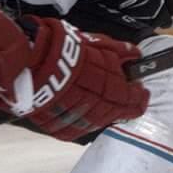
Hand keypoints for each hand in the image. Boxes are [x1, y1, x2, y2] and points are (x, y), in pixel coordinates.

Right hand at [16, 18, 149, 141]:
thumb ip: (119, 51)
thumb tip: (135, 54)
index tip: (141, 91)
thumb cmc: (64, 50)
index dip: (140, 96)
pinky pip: (74, 129)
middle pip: (115, 113)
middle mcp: (97, 109)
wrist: (31, 61)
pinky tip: (80, 111)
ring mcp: (77, 120)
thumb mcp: (97, 43)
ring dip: (102, 113)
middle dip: (122, 104)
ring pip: (96, 122)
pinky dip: (80, 121)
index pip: (133, 100)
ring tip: (100, 100)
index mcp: (111, 90)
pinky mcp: (57, 127)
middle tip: (123, 96)